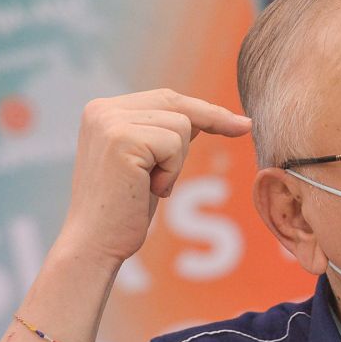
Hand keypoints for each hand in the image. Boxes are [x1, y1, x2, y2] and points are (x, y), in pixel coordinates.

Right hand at [57, 88, 251, 268]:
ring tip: (151, 185)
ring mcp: (110, 122)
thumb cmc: (124, 209)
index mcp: (104, 111)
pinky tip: (149, 189)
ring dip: (177, 162)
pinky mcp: (122, 139)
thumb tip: (204, 116)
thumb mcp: (148, 163)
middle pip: (176, 103)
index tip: (239, 121)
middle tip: (244, 128)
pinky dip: (172, 171)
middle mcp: (103, 110)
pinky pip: (175, 144)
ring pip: (181, 125)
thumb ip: (164, 135)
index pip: (164, 99)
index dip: (204, 109)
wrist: (96, 243)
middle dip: (213, 118)